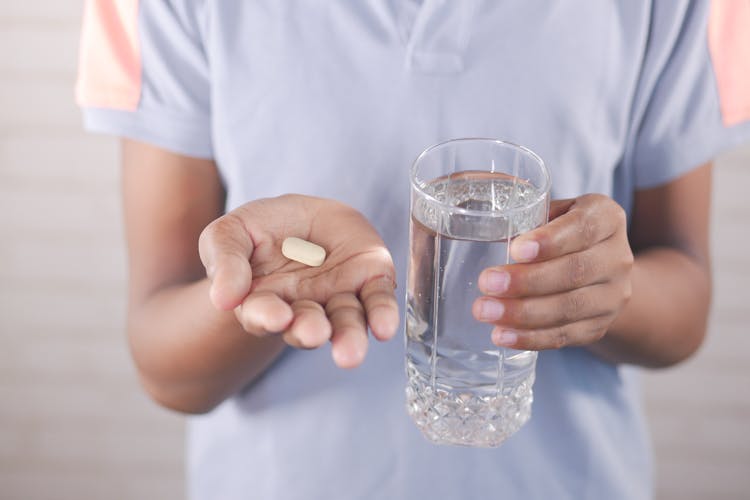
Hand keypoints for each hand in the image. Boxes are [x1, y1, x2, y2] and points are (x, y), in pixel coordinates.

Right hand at [198, 195, 398, 367]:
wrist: (303, 214)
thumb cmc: (261, 229)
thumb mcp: (230, 233)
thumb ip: (224, 261)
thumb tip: (223, 299)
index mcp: (264, 302)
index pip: (263, 315)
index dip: (269, 316)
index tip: (276, 317)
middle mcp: (303, 308)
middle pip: (307, 325)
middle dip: (309, 331)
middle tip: (313, 332)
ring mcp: (338, 297)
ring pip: (346, 321)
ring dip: (349, 337)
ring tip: (350, 353)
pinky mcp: (370, 280)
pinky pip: (378, 300)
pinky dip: (383, 314)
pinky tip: (384, 328)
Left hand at [472, 194, 632, 349]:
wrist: (598, 270)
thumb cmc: (560, 233)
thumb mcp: (552, 214)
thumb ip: (527, 216)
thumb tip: (485, 226)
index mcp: (606, 218)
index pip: (581, 229)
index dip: (549, 241)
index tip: (515, 250)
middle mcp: (617, 257)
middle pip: (574, 271)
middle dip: (527, 281)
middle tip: (487, 282)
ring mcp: (613, 296)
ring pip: (569, 308)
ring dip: (523, 313)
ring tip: (485, 311)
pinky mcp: (599, 326)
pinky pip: (565, 336)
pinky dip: (531, 338)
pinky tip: (502, 335)